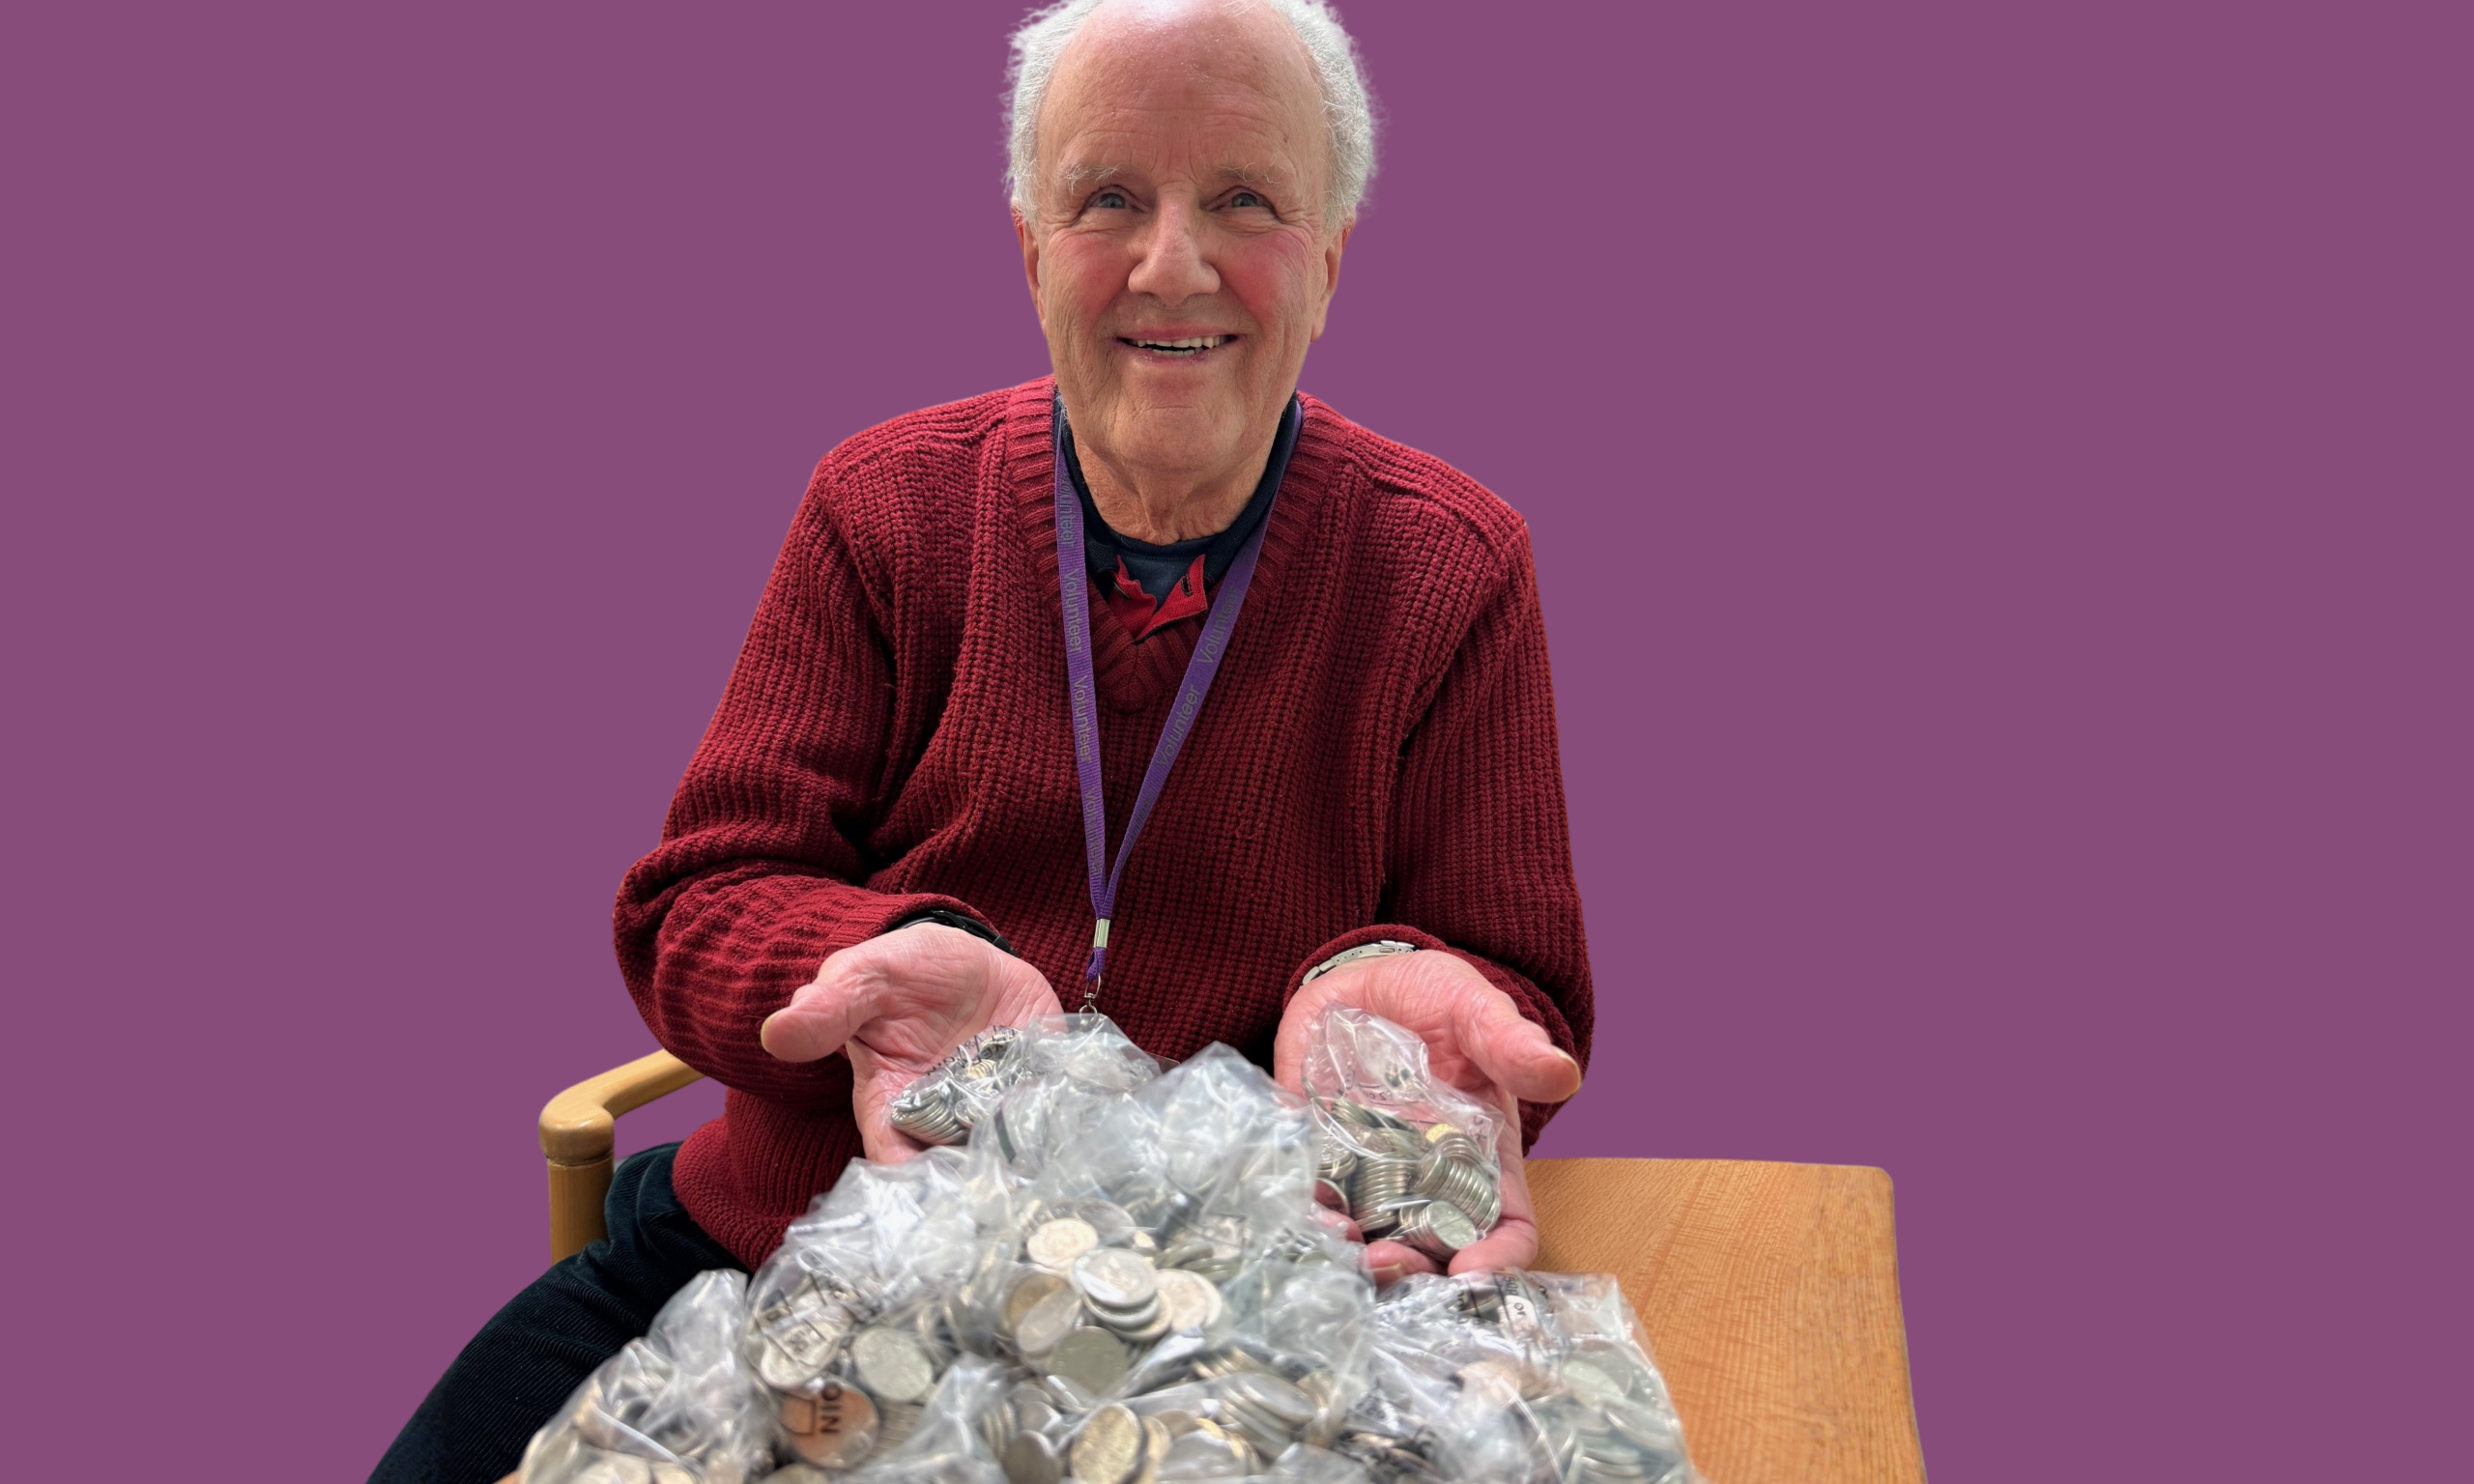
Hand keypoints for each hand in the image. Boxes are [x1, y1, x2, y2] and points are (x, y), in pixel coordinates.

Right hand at [760, 923, 1063, 1162]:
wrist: (970, 956)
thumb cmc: (906, 972)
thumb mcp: (865, 978)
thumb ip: (830, 1009)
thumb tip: (777, 1032)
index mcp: (891, 1103)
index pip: (894, 1161)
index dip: (911, 1184)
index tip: (936, 1189)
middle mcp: (945, 1119)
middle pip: (956, 1171)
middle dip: (976, 1184)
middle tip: (1001, 1188)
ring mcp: (997, 1108)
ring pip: (1009, 1153)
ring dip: (1025, 1161)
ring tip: (1044, 1166)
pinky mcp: (1043, 1089)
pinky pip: (1057, 1115)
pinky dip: (1068, 1123)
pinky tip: (1079, 1130)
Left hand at [1272, 948, 1582, 1281]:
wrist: (1365, 980)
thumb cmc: (1435, 999)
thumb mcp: (1475, 1009)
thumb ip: (1510, 1043)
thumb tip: (1561, 1072)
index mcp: (1484, 1159)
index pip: (1506, 1230)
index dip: (1497, 1260)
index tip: (1473, 1268)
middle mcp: (1429, 1183)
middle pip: (1434, 1253)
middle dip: (1415, 1269)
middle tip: (1389, 1258)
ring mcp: (1372, 1178)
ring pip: (1371, 1241)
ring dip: (1356, 1257)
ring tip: (1341, 1241)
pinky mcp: (1319, 1161)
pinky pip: (1316, 1204)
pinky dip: (1311, 1218)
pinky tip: (1308, 1212)